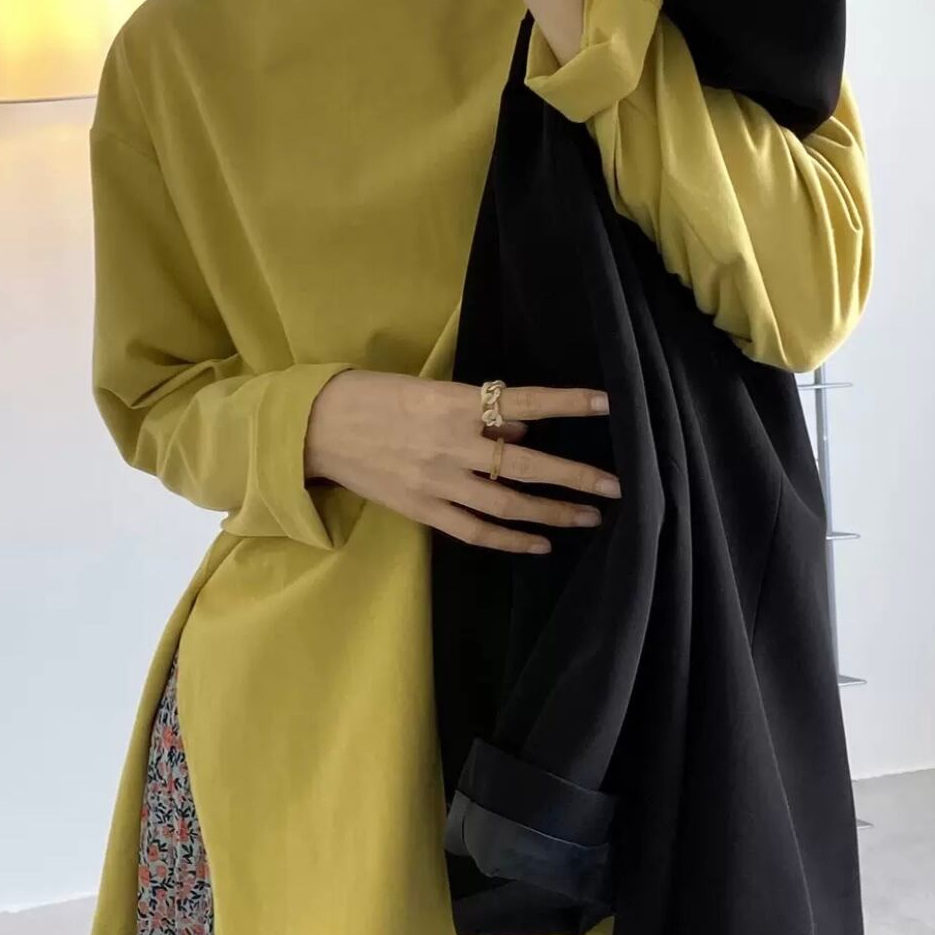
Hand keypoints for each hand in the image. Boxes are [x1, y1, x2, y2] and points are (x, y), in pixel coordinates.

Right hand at [304, 369, 620, 554]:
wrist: (318, 428)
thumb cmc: (374, 396)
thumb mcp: (428, 390)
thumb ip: (478, 411)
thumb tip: (525, 429)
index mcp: (453, 404)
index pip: (524, 401)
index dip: (567, 403)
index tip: (608, 403)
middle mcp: (451, 445)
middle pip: (526, 465)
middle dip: (575, 476)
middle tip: (615, 486)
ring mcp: (437, 482)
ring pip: (508, 505)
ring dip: (553, 513)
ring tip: (588, 516)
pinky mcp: (423, 510)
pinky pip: (476, 531)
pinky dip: (511, 541)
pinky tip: (540, 544)